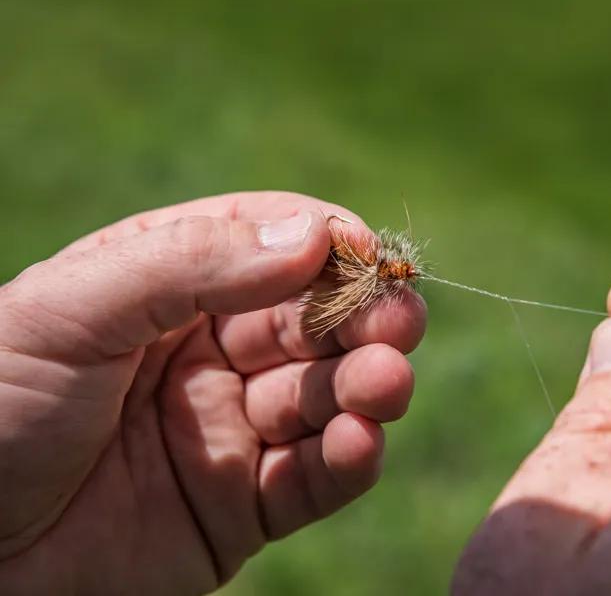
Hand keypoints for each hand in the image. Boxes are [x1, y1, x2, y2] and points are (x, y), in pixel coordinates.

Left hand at [0, 191, 425, 593]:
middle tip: (402, 321)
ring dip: (367, 388)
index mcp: (166, 287)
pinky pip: (311, 482)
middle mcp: (207, 353)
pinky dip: (347, 462)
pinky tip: (361, 443)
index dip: (326, 243)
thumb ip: (193, 262)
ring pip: (324, 399)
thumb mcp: (71, 309)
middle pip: (312, 322)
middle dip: (362, 318)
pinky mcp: (239, 511)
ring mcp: (228, 432)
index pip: (270, 245)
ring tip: (386, 384)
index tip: (369, 253)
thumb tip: (315, 235)